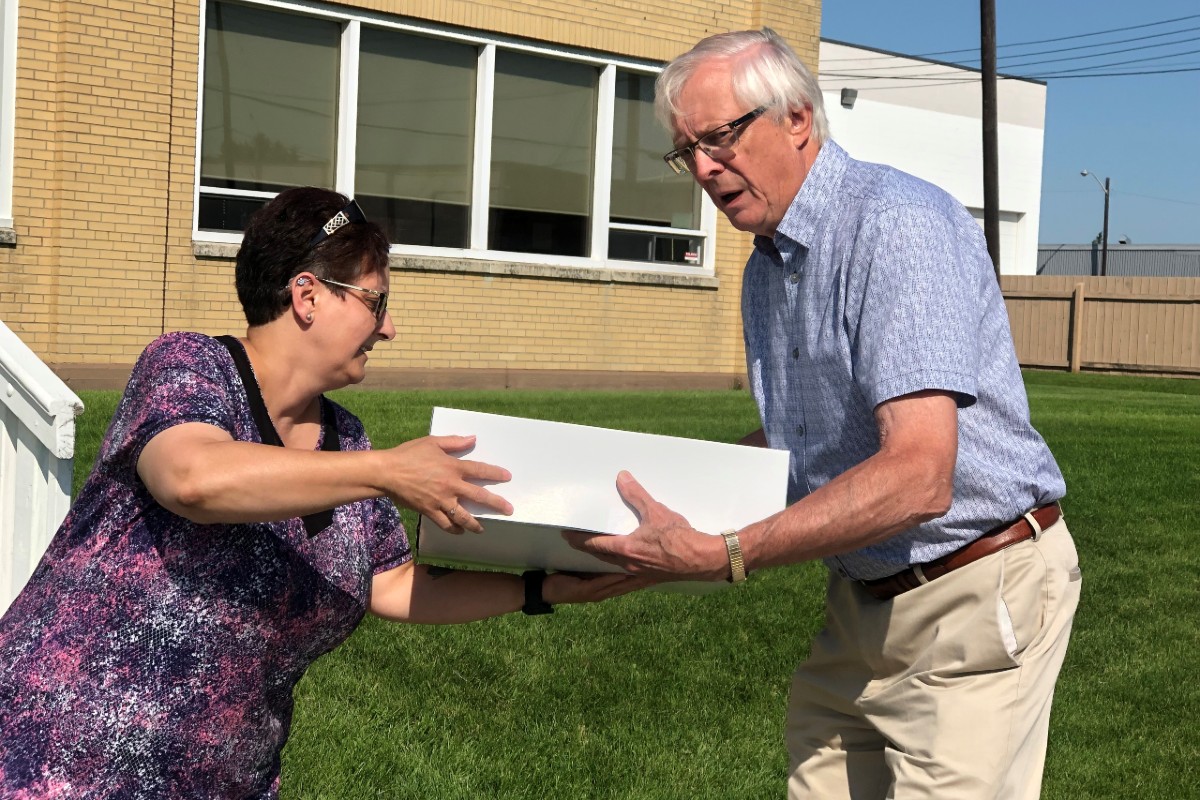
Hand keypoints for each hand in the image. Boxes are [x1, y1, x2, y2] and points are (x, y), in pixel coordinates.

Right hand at [380, 435, 512, 532]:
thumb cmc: (408, 454)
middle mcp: (450, 486)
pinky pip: (445, 524)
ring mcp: (441, 501)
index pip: (480, 470)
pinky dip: (453, 529)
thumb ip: (454, 442)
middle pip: (479, 496)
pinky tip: (459, 531)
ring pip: (463, 516)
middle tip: (509, 510)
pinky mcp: (429, 511)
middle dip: (496, 504)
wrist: (387, 472)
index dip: (495, 473)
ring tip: (482, 528)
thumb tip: (473, 439)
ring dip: (475, 524)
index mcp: (452, 467)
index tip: (507, 477)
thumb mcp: (432, 442)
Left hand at [541, 571, 653, 604]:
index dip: (642, 574)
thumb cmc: (563, 578)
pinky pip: (604, 585)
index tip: (656, 564)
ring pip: (620, 585)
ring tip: (649, 567)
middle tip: (660, 566)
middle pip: (628, 583)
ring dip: (634, 577)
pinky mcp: (588, 592)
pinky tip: (625, 572)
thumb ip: (596, 563)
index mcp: (605, 586)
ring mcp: (598, 593)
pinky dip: (615, 579)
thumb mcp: (584, 569)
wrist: (544, 591)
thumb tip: (607, 548)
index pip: (627, 580)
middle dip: (644, 575)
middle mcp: (605, 591)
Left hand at [561, 471, 728, 581]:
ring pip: (614, 566)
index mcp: (628, 549)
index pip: (596, 544)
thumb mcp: (657, 512)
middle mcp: (630, 564)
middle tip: (576, 542)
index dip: (580, 540)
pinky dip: (619, 567)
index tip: (568, 535)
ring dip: (603, 559)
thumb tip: (623, 479)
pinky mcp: (651, 576)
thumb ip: (637, 495)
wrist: (702, 559)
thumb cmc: (680, 538)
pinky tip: (623, 563)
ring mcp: (640, 573)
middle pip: (602, 557)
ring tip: (596, 552)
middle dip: (588, 549)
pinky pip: (628, 573)